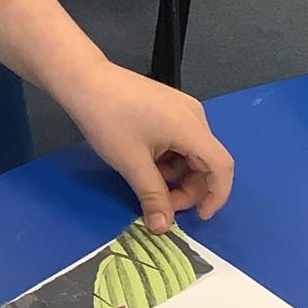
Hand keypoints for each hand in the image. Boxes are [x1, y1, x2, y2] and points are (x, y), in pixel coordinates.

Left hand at [67, 65, 233, 232]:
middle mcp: (194, 116)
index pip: (222, 166)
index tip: (199, 217)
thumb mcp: (130, 163)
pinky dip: (168, 161)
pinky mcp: (169, 109)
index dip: (216, 195)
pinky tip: (145, 166)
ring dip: (176, 176)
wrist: (85, 81)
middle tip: (162, 205)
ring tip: (147, 184)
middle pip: (207, 161)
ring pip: (191, 154)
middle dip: (189, 189)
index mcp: (191, 127)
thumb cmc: (107, 118)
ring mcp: (182, 110)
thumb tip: (163, 227)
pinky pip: (179, 142)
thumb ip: (152, 196)